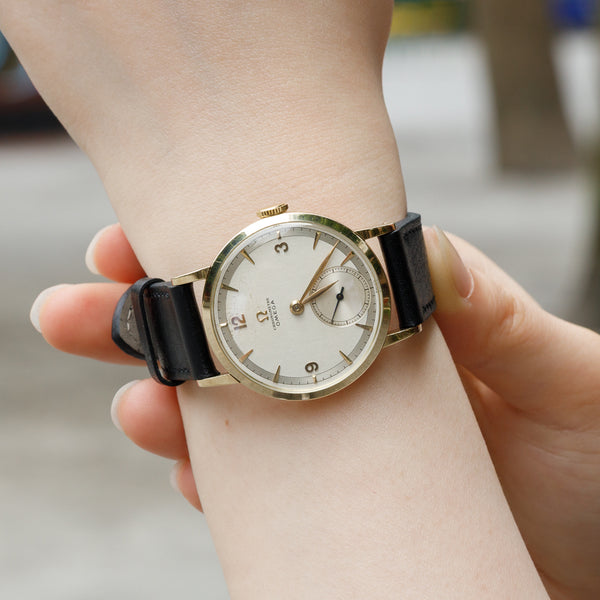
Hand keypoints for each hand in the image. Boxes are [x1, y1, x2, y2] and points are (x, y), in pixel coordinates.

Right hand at [30, 223, 599, 597]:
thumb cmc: (598, 452)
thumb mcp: (566, 374)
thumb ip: (496, 317)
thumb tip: (425, 250)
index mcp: (399, 321)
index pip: (291, 273)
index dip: (215, 253)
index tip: (137, 241)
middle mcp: (355, 375)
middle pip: (240, 339)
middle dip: (155, 321)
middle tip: (76, 312)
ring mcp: (337, 441)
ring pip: (234, 415)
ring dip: (172, 404)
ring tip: (136, 400)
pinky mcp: (337, 507)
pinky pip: (260, 492)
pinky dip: (217, 481)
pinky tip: (188, 471)